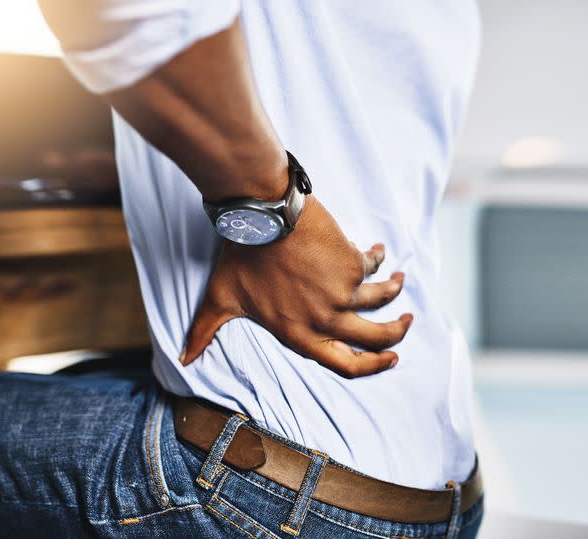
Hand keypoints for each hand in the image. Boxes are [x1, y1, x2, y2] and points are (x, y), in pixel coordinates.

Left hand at [180, 196, 413, 376]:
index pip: (346, 366)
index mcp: (300, 337)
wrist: (261, 216)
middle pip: (377, 339)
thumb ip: (204, 333)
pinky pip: (374, 265)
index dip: (374, 366)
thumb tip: (181, 361)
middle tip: (406, 324)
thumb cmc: (239, 257)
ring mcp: (343, 295)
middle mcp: (326, 322)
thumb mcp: (219, 300)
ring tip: (398, 280)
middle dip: (397, 334)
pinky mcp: (354, 265)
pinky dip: (379, 257)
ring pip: (383, 301)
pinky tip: (378, 249)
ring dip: (394, 291)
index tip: (391, 359)